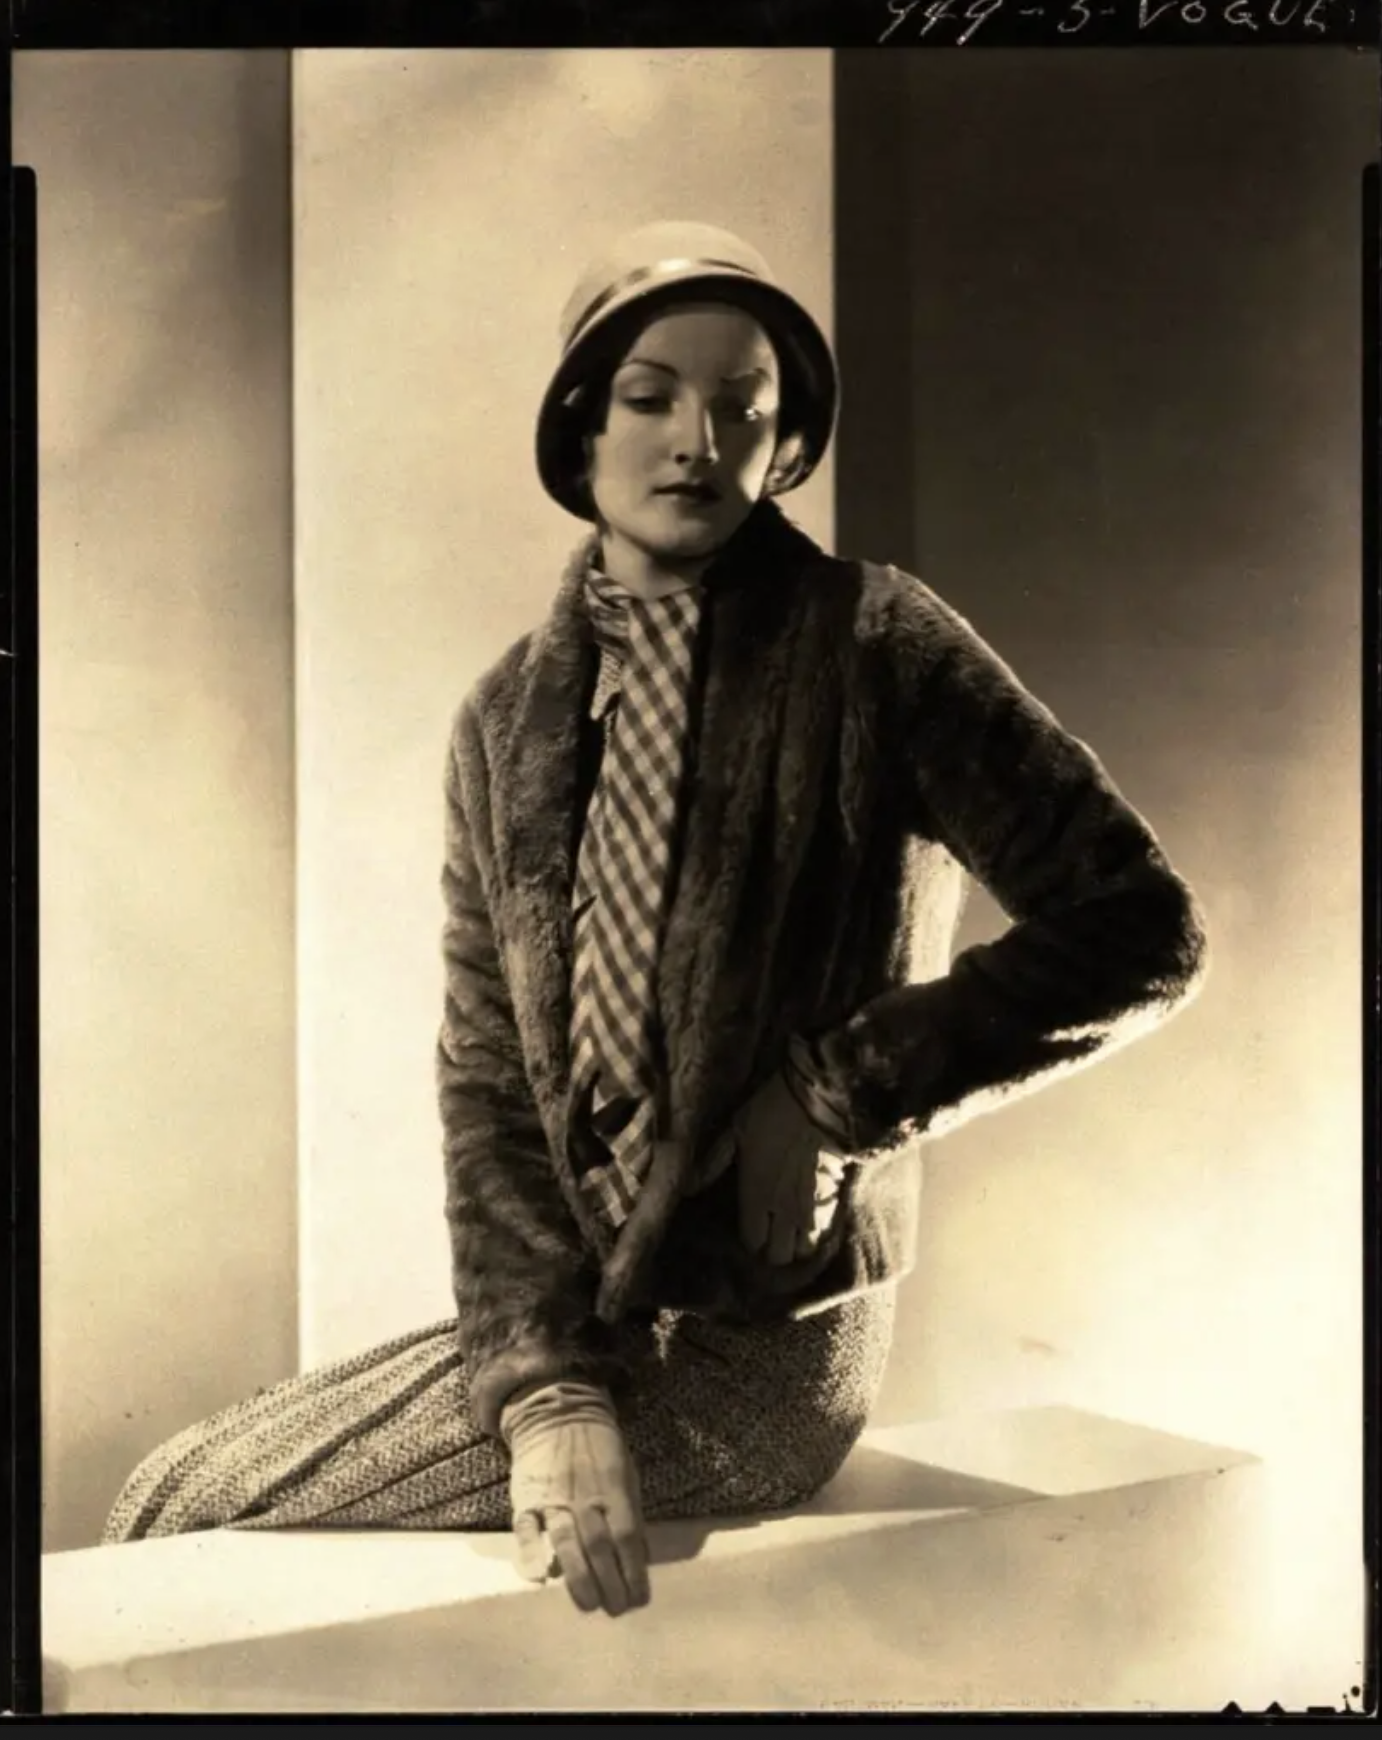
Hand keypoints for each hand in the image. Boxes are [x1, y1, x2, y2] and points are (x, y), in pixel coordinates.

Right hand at [501, 1380, 650, 1616]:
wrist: (558, 1412)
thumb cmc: (599, 1447)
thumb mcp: (627, 1472)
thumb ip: (632, 1512)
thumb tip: (640, 1556)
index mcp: (614, 1490)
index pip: (626, 1538)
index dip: (633, 1572)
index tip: (638, 1599)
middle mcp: (585, 1497)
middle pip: (598, 1547)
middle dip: (609, 1584)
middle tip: (615, 1609)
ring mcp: (554, 1497)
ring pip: (565, 1542)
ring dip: (577, 1578)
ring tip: (589, 1605)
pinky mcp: (527, 1498)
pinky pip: (525, 1528)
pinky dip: (529, 1552)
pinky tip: (537, 1577)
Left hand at [712, 1067, 847, 1266]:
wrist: (818, 1101)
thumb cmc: (770, 1113)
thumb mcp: (734, 1132)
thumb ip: (713, 1162)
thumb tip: (688, 1188)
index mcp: (755, 1195)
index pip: (753, 1241)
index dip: (751, 1241)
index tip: (751, 1230)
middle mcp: (781, 1210)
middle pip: (779, 1255)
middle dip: (774, 1250)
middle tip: (772, 1235)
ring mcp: (810, 1208)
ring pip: (805, 1249)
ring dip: (798, 1245)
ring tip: (793, 1233)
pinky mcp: (834, 1198)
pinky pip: (826, 1232)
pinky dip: (818, 1233)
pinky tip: (814, 1222)